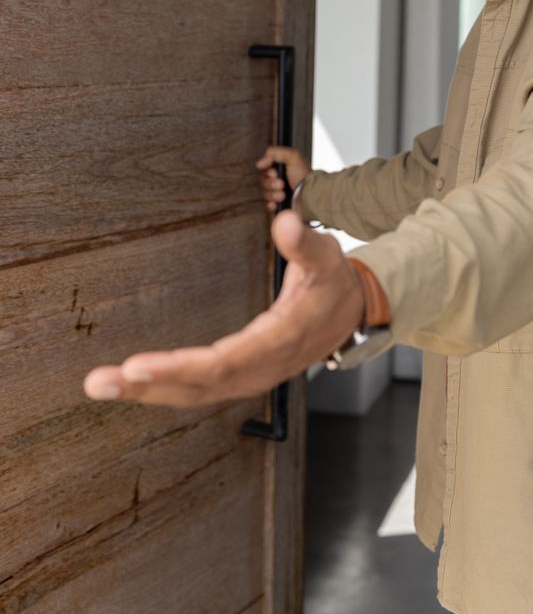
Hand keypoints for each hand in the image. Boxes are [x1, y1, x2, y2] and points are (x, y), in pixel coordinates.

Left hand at [83, 211, 364, 407]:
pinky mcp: (241, 375)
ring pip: (192, 393)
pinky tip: (133, 383)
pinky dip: (163, 387)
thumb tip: (285, 220)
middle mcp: (260, 368)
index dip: (179, 366)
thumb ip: (304, 241)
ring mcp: (249, 376)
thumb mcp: (327, 257)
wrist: (352, 314)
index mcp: (279, 342)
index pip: (223, 362)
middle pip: (197, 386)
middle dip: (146, 386)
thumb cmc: (334, 284)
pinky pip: (197, 388)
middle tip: (99, 382)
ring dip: (146, 391)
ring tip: (101, 385)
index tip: (137, 364)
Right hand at [256, 146, 309, 212]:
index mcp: (283, 168)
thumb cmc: (304, 176)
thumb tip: (259, 164)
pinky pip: (267, 205)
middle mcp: (280, 180)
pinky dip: (271, 204)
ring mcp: (279, 194)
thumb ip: (275, 152)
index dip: (267, 171)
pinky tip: (277, 203)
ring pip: (264, 193)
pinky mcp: (279, 206)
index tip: (274, 173)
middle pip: (263, 181)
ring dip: (273, 194)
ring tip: (283, 195)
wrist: (310, 197)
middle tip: (282, 184)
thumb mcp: (293, 156)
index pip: (265, 169)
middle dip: (271, 183)